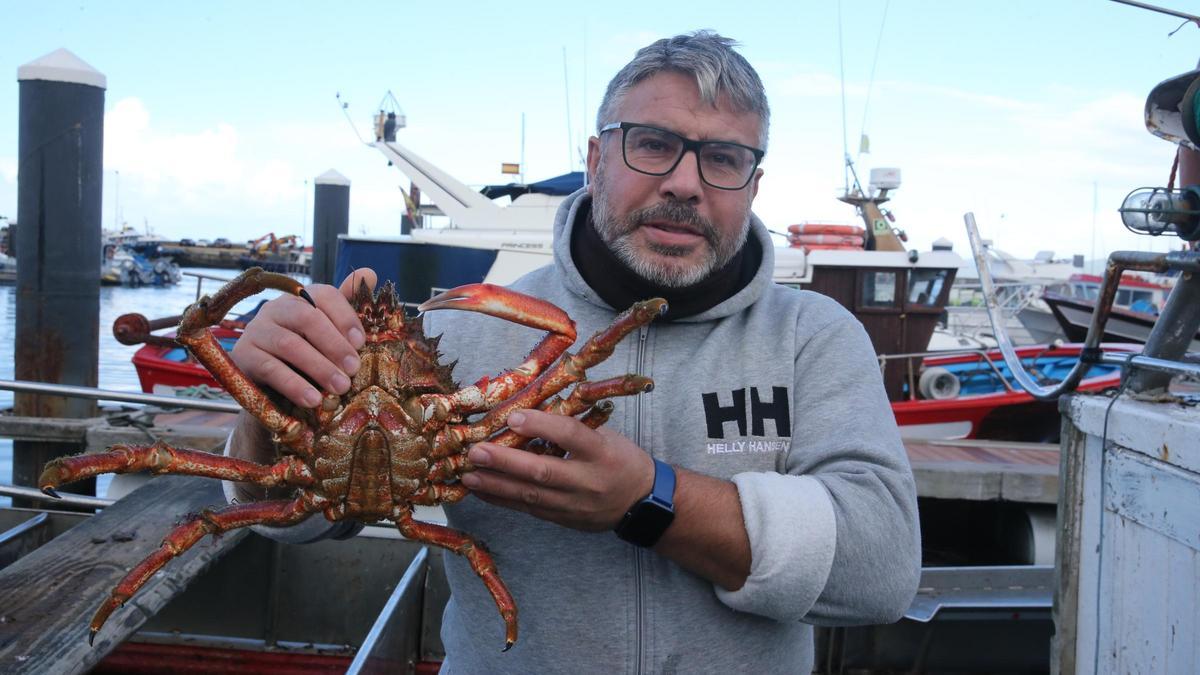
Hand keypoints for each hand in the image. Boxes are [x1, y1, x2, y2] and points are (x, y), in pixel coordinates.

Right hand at [231, 269, 377, 407]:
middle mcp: (276, 308)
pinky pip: (270, 369)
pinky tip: (313, 399)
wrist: (269, 389)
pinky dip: (294, 385)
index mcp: (301, 298)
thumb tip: (371, 273)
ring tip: (340, 388)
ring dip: (319, 367)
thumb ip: (347, 307)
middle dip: (334, 345)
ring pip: (289, 345)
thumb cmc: (306, 356)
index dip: (345, 316)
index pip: (324, 295)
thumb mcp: (328, 335)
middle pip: (306, 318)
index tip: (361, 343)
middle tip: (354, 369)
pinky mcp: (243, 356)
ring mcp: (256, 330)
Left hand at [461, 408, 655, 531]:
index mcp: (602, 452)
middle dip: (505, 462)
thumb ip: (572, 428)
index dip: (541, 426)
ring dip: (496, 485)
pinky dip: (503, 499)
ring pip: (530, 496)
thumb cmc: (621, 460)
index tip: (513, 416)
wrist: (641, 503)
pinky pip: (528, 509)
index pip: (570, 436)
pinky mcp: (563, 519)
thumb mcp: (605, 436)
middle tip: (477, 452)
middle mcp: (588, 480)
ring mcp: (574, 504)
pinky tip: (482, 490)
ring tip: (469, 475)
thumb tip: (529, 412)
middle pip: (543, 472)